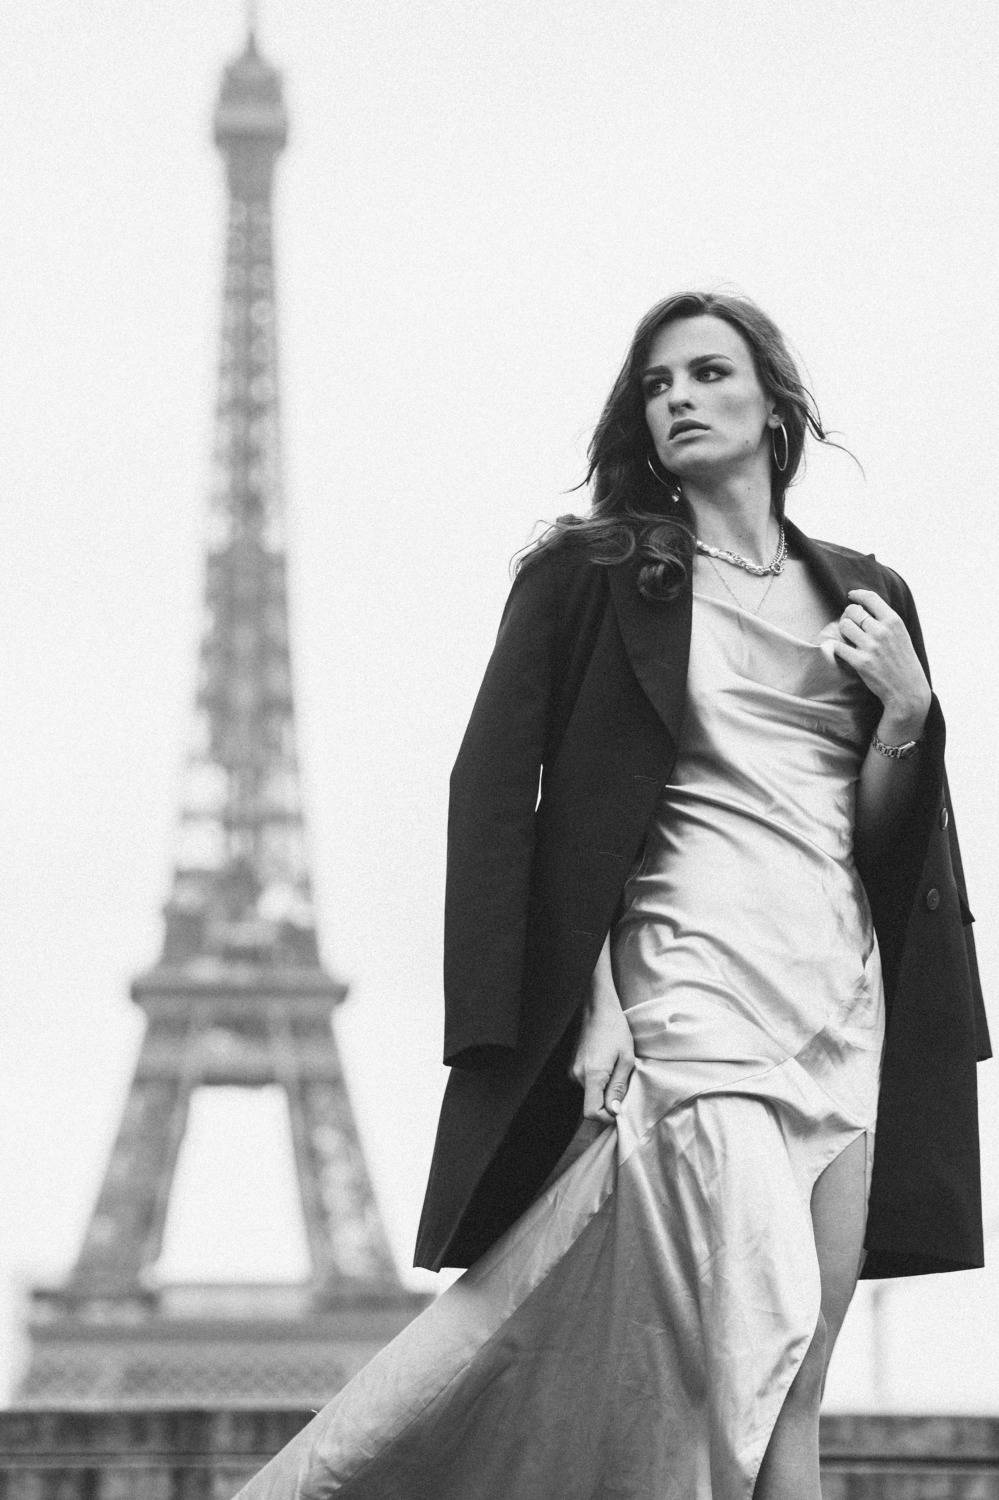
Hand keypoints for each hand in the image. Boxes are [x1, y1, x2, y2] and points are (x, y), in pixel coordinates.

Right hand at [569, 996, 634, 1123]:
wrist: (598, 1009)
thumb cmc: (615, 1030)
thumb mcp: (626, 1059)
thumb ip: (619, 1087)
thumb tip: (615, 1111)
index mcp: (592, 1075)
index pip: (591, 1112)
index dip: (607, 1117)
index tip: (620, 1108)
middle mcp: (577, 1076)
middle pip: (591, 1105)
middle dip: (608, 1102)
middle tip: (624, 1085)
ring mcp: (572, 1071)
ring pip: (589, 1094)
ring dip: (604, 1091)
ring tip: (616, 1070)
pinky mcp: (573, 1067)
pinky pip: (586, 1084)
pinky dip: (598, 1083)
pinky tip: (607, 1066)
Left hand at [831, 588, 930, 733]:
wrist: (907, 691)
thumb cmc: (903, 663)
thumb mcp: (901, 636)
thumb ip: (885, 621)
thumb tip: (863, 607)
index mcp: (894, 622)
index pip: (871, 598)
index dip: (857, 595)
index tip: (851, 596)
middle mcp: (882, 631)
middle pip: (853, 611)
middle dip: (848, 615)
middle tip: (850, 624)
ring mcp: (871, 646)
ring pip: (844, 626)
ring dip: (842, 630)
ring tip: (847, 638)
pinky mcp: (860, 662)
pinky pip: (838, 646)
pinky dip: (836, 647)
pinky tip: (840, 650)